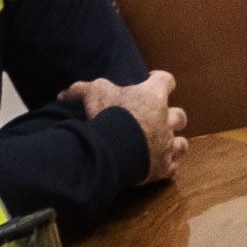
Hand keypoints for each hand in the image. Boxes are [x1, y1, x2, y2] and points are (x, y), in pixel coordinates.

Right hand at [65, 71, 188, 181]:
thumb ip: (80, 90)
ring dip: (175, 143)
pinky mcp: (163, 166)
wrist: (113, 148)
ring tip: (165, 145)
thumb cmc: (106, 115)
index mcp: (153, 96)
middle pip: (180, 115)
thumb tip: (64, 94)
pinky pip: (173, 166)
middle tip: (158, 120)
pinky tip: (159, 165)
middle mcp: (166, 119)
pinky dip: (167, 165)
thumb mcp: (91, 94)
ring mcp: (167, 144)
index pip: (166, 81)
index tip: (151, 79)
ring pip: (182, 143)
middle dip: (173, 117)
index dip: (160, 80)